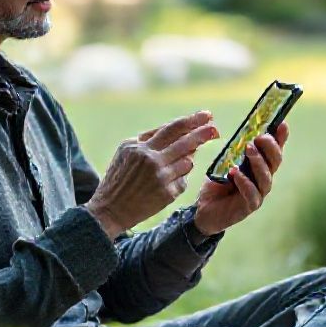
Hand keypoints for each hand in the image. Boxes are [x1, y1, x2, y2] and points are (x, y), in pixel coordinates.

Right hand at [86, 111, 218, 238]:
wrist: (109, 210)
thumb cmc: (117, 178)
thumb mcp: (125, 152)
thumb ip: (150, 140)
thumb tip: (179, 132)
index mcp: (139, 146)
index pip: (172, 128)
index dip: (191, 121)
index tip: (205, 116)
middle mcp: (150, 159)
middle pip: (185, 141)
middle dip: (203, 133)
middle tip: (216, 128)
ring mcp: (160, 177)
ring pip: (188, 162)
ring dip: (187, 161)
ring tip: (171, 167)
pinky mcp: (167, 193)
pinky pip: (183, 180)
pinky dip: (179, 179)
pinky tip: (165, 183)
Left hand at [193, 121, 289, 235]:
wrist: (204, 209)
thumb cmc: (219, 183)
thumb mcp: (226, 162)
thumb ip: (235, 150)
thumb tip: (242, 132)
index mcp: (260, 166)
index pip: (275, 150)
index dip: (281, 138)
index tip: (282, 124)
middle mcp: (263, 179)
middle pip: (275, 162)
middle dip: (270, 147)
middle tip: (259, 137)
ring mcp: (258, 194)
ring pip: (266, 178)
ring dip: (258, 162)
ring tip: (248, 149)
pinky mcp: (248, 207)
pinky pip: (252, 195)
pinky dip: (245, 182)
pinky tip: (235, 173)